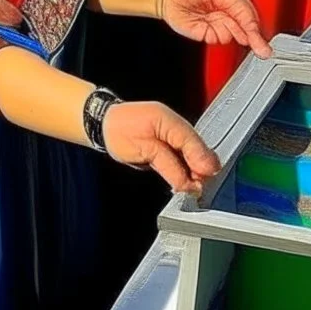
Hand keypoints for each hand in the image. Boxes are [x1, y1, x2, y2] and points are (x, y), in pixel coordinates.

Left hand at [103, 101, 219, 194]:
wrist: (104, 124)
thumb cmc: (118, 131)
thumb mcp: (144, 150)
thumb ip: (169, 166)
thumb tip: (187, 182)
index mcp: (169, 120)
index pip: (194, 143)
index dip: (202, 162)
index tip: (206, 179)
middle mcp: (174, 125)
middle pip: (197, 150)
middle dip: (199, 169)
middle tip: (197, 188)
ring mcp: (172, 132)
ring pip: (191, 154)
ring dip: (193, 170)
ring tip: (191, 187)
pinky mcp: (168, 142)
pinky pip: (182, 155)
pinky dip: (184, 168)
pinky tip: (184, 179)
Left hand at [161, 0, 270, 58]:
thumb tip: (245, 14)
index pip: (249, 14)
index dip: (255, 27)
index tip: (261, 38)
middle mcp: (227, 13)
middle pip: (246, 28)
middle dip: (251, 37)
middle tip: (260, 47)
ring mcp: (218, 24)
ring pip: (233, 34)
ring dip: (229, 31)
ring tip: (216, 20)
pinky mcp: (209, 34)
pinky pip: (219, 39)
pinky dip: (216, 35)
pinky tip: (208, 26)